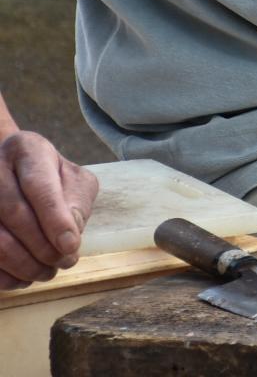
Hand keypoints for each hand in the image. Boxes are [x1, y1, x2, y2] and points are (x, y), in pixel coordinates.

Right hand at [0, 131, 98, 289]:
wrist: (9, 170)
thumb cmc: (48, 177)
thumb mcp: (72, 179)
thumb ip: (76, 203)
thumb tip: (67, 240)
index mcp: (26, 149)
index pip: (38, 185)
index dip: (55, 219)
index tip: (70, 247)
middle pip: (14, 213)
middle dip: (42, 246)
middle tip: (64, 263)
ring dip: (23, 264)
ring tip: (47, 273)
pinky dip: (2, 274)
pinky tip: (21, 279)